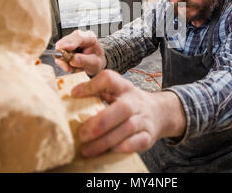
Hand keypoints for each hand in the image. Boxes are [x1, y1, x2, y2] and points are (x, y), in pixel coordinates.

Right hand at [54, 30, 106, 76]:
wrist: (96, 62)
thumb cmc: (97, 60)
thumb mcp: (95, 62)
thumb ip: (85, 60)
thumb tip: (72, 60)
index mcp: (89, 37)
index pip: (77, 37)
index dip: (69, 44)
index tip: (64, 52)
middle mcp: (78, 36)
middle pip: (64, 42)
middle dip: (64, 56)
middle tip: (68, 67)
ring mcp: (71, 40)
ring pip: (59, 49)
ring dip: (64, 61)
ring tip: (73, 67)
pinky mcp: (65, 46)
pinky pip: (59, 54)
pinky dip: (63, 62)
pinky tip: (71, 64)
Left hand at [71, 70, 186, 156]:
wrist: (160, 112)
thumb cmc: (129, 103)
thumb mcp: (116, 92)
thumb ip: (97, 92)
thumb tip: (71, 95)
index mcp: (124, 88)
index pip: (110, 79)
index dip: (92, 85)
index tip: (74, 93)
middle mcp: (135, 102)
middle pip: (121, 109)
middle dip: (100, 123)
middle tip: (82, 134)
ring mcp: (143, 119)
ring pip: (127, 129)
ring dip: (105, 141)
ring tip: (87, 149)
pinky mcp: (148, 136)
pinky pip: (138, 142)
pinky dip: (124, 147)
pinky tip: (109, 151)